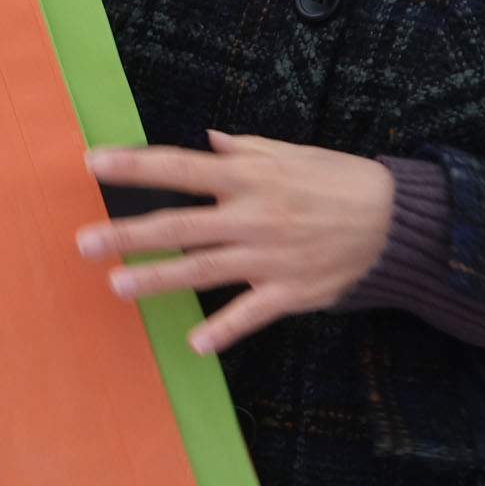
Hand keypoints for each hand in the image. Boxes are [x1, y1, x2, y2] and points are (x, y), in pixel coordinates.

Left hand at [80, 132, 396, 355]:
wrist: (400, 224)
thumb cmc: (344, 182)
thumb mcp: (295, 154)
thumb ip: (247, 150)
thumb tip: (208, 141)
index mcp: (251, 177)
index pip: (181, 168)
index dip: (135, 166)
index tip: (93, 163)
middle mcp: (254, 217)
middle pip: (178, 226)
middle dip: (128, 234)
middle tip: (84, 242)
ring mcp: (270, 258)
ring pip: (201, 271)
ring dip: (156, 280)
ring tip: (117, 286)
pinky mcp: (291, 292)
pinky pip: (249, 315)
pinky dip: (222, 331)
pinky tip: (194, 344)